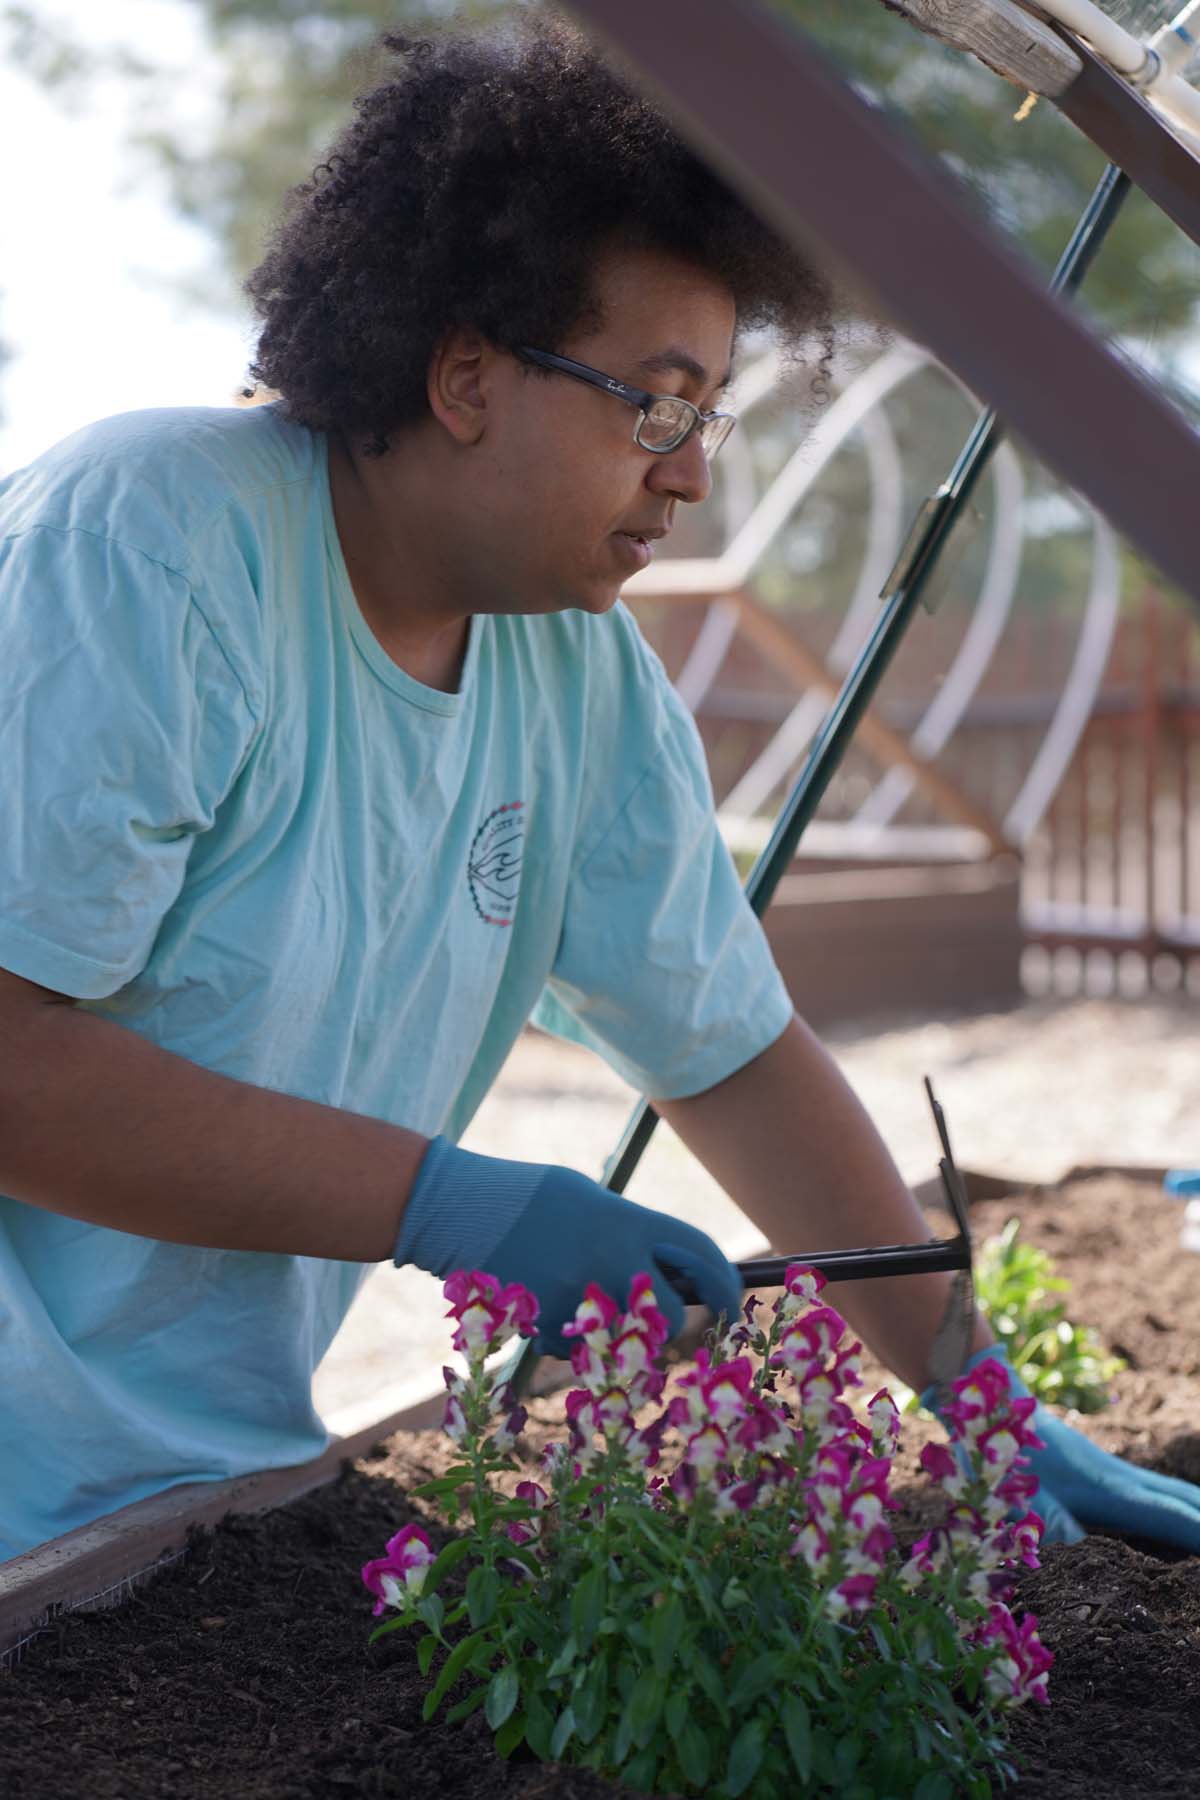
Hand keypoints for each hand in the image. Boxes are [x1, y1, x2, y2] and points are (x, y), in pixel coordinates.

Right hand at [394, 1137, 742, 1355]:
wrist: (458, 1209)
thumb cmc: (530, 1198)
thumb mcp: (591, 1200)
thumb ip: (633, 1233)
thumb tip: (678, 1270)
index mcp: (626, 1221)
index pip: (701, 1254)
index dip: (725, 1283)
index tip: (730, 1304)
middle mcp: (610, 1263)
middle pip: (668, 1314)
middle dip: (662, 1317)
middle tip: (645, 1308)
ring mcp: (579, 1301)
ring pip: (622, 1340)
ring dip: (612, 1330)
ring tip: (576, 1291)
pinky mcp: (548, 1329)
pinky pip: (579, 1349)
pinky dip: (571, 1337)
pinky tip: (546, 1302)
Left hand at [926, 1344, 1199, 1550]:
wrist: (991, 1400)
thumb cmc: (999, 1453)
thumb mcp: (1017, 1495)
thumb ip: (1046, 1520)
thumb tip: (1075, 1541)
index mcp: (1109, 1490)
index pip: (1171, 1517)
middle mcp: (1120, 1478)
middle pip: (1184, 1500)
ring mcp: (1113, 1471)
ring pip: (1173, 1492)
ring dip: (1199, 1508)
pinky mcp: (1101, 1470)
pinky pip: (1155, 1491)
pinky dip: (1181, 1502)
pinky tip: (1181, 1513)